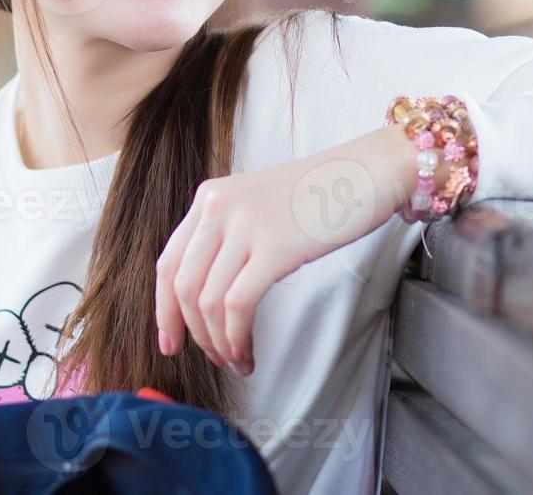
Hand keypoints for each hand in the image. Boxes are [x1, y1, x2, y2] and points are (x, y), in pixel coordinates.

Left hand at [153, 124, 416, 374]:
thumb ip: (228, 234)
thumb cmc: (323, 193)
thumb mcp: (259, 203)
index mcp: (210, 198)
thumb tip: (210, 291)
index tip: (171, 340)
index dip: (164, 310)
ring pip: (208, 302)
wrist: (368, 173)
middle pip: (183, 288)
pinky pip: (238, 306)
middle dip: (193, 333)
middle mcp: (218, 208)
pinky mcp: (274, 248)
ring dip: (219, 343)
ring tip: (237, 359)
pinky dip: (237, 338)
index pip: (168, 262)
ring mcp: (245, 226)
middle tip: (213, 357)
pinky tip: (247, 352)